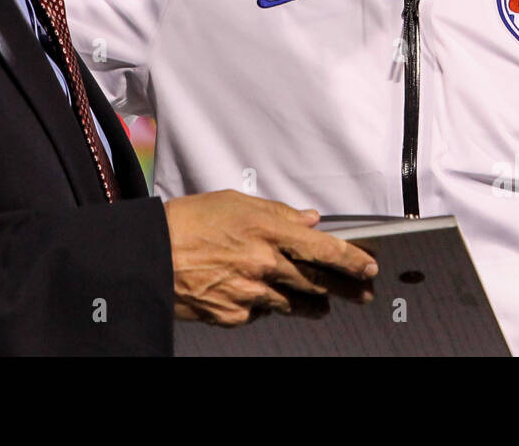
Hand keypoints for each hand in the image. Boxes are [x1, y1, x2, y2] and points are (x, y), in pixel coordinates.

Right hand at [162, 190, 376, 325]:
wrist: (150, 254)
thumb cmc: (189, 221)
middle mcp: (264, 264)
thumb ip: (278, 213)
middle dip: (344, 288)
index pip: (324, 249)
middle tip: (361, 292)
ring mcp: (250, 293)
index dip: (352, 260)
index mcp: (267, 231)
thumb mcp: (235, 202)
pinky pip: (260, 312)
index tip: (369, 266)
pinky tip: (260, 296)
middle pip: (317, 281)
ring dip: (311, 302)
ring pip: (293, 302)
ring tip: (323, 303)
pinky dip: (264, 304)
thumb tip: (309, 221)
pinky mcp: (234, 315)